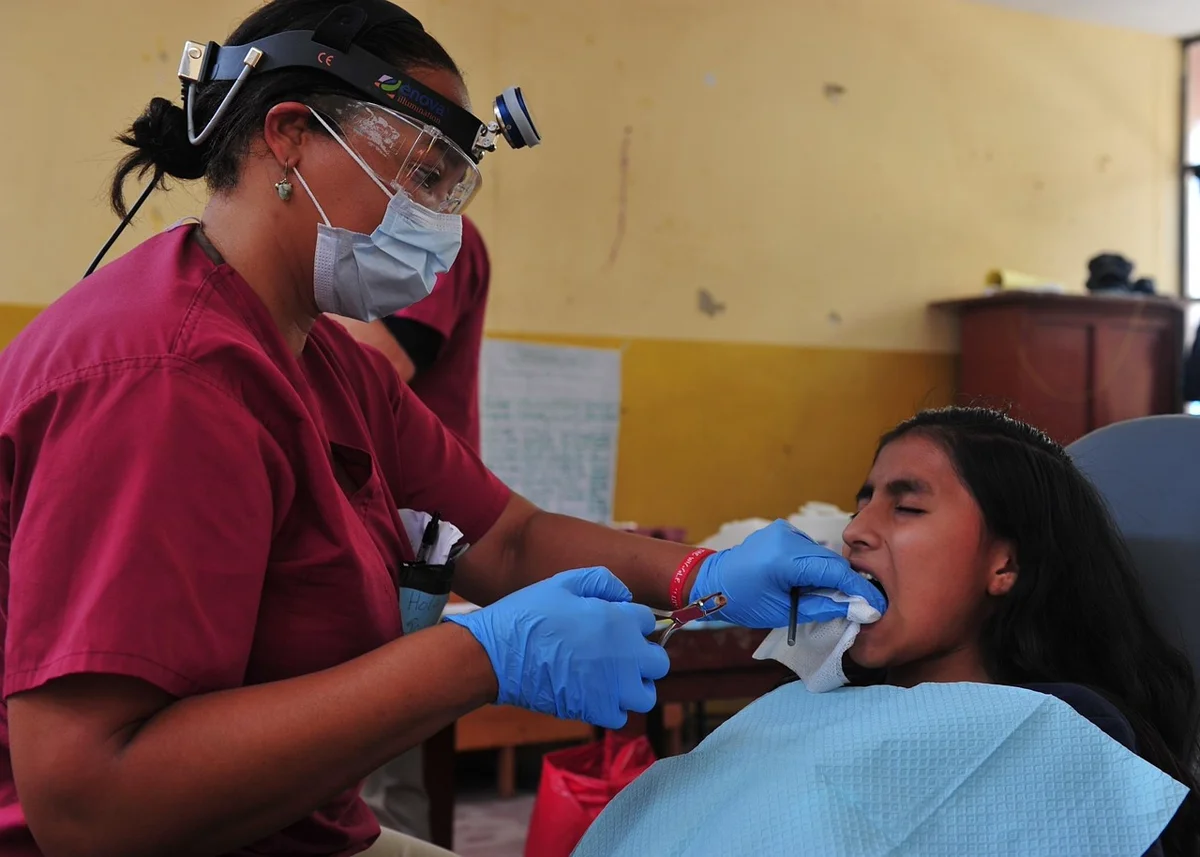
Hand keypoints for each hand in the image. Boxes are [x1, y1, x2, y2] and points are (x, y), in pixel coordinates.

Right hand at [446, 568, 669, 728]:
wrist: (498, 655)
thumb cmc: (528, 615)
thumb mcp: (563, 583)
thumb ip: (601, 582)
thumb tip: (624, 596)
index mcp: (619, 621)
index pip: (648, 622)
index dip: (631, 622)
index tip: (616, 625)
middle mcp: (624, 656)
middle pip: (658, 662)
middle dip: (644, 657)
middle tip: (619, 654)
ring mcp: (612, 687)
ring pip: (645, 694)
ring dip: (634, 687)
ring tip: (613, 679)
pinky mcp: (595, 710)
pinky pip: (620, 716)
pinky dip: (612, 708)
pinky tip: (595, 695)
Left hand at [692, 519, 886, 627]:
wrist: (712, 580)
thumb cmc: (742, 600)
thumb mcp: (782, 612)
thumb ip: (820, 608)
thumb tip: (854, 609)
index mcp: (783, 559)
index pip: (833, 570)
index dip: (858, 588)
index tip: (876, 602)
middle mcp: (786, 538)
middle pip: (830, 560)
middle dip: (848, 583)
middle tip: (863, 604)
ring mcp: (784, 531)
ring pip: (822, 554)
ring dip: (831, 575)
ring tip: (834, 597)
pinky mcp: (782, 531)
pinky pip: (810, 550)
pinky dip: (817, 566)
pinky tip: (812, 583)